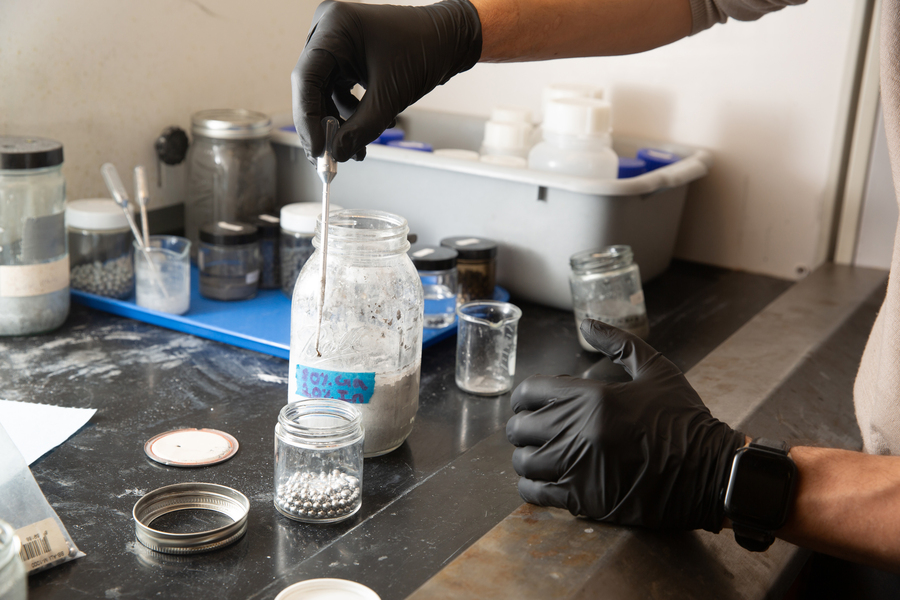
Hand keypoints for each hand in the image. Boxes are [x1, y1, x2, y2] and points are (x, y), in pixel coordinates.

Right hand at [291, 0, 481, 163]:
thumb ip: (361, 128)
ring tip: (355, 149)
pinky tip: (367, 128)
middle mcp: (328, 30)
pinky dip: (349, 112)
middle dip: (323, 125)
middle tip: (329, 157)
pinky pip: (337, 89)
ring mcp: (336, 42)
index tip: (317, 149)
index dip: (307, 118)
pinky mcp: (346, 56)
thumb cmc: (426, 50)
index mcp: (335, 27)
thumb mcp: (391, 96)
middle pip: (312, 86)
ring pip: (324, 92)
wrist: (450, 40)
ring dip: (338, 123)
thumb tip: (338, 154)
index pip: (306, 78)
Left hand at [506, 319, 745, 531]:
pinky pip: (533, 493)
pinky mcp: (582, 499)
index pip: (528, 391)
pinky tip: (548, 479)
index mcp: (592, 397)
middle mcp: (578, 431)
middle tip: (541, 430)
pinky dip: (533, 486)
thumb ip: (619, 342)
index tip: (534, 403)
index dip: (525, 396)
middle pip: (519, 427)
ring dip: (529, 457)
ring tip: (545, 455)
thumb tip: (587, 323)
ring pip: (522, 461)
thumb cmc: (684, 419)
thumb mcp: (657, 369)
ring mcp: (578, 467)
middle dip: (526, 426)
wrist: (710, 473)